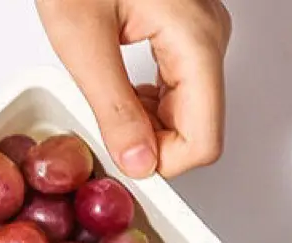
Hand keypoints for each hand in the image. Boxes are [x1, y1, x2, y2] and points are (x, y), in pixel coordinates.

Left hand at [37, 0, 230, 178]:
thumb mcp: (81, 35)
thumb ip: (113, 107)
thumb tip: (138, 163)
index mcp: (196, 39)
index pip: (202, 141)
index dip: (161, 163)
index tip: (122, 154)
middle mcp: (210, 38)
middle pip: (198, 129)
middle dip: (151, 141)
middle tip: (103, 120)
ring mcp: (203, 32)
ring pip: (188, 111)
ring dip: (146, 121)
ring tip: (104, 93)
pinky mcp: (188, 29)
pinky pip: (179, 86)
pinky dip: (146, 100)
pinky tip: (116, 84)